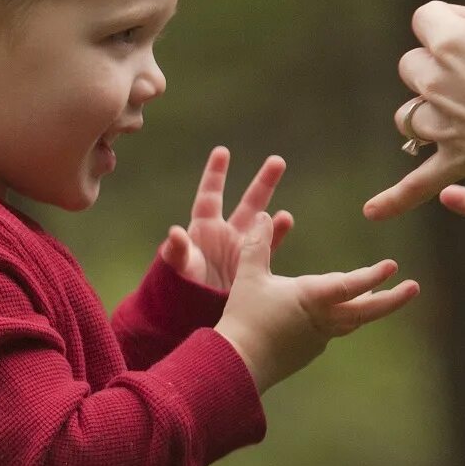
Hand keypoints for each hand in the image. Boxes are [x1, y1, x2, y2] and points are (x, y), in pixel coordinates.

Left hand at [162, 147, 292, 290]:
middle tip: (278, 161)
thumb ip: (177, 250)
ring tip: (289, 198)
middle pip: (246, 202)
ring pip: (262, 222)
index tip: (222, 152)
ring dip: (274, 209)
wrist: (191, 314)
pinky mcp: (253, 266)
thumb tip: (175, 233)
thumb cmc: (178, 288)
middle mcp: (226, 234)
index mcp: (204, 228)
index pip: (210, 195)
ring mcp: (242, 249)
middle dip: (263, 183)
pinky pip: (269, 246)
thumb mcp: (177, 267)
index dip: (215, 174)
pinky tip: (286, 219)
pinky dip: (277, 234)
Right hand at [213, 207, 419, 389]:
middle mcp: (324, 320)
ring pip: (352, 322)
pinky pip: (333, 332)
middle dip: (392, 299)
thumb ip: (258, 244)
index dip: (374, 274)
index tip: (393, 266)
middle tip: (413, 288)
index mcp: (313, 298)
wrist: (237, 364)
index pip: (352, 285)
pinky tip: (334, 315)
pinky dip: (341, 319)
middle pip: (367, 310)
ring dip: (369, 308)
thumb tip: (265, 215)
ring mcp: (319, 339)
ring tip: (379, 297)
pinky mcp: (309, 352)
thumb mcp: (249, 275)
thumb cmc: (244, 318)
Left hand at [365, 0, 464, 226]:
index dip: (460, 25)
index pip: (429, 18)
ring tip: (464, 112)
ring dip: (429, 112)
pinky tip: (371, 212)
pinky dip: (396, 198)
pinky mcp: (456, 161)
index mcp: (450, 40)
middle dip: (441, 66)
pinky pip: (418, 182)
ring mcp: (442, 124)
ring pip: (412, 114)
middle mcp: (435, 82)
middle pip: (415, 64)